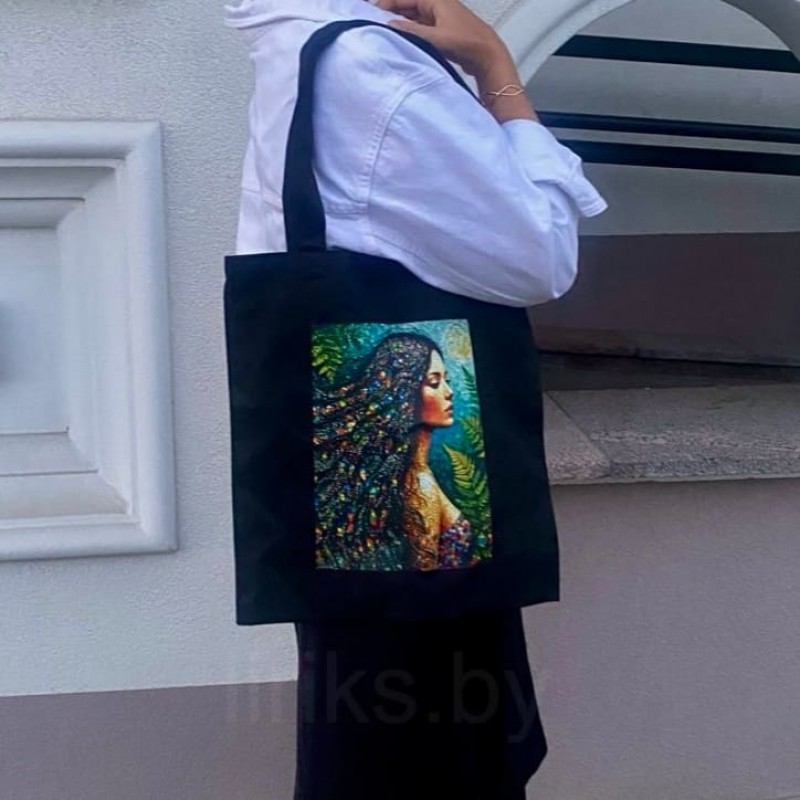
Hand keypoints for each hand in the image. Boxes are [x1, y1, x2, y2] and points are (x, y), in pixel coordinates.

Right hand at [373, 0, 508, 75]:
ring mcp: (440, 18)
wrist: (488, 56)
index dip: (386, 4)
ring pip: (413, 18)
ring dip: (400, 24)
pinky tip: (402, 42)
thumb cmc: (465, 43)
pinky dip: (410, 33)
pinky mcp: (442, 32)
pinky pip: (420, 29)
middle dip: (391, 13)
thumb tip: (390, 25)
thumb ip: (410, 31)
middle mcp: (436, 5)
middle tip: (375, 25)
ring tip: (385, 34)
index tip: (371, 14)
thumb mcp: (434, 37)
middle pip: (407, 5)